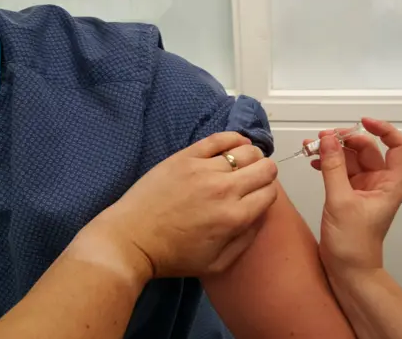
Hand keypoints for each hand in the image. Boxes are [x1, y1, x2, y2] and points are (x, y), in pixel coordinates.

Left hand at [85, 132, 277, 279]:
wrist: (131, 240)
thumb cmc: (173, 255)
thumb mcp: (217, 263)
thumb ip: (246, 240)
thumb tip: (262, 215)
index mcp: (234, 218)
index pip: (270, 192)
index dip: (268, 193)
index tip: (258, 196)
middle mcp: (225, 190)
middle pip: (265, 167)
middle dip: (265, 173)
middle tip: (253, 179)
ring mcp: (204, 170)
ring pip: (246, 150)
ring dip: (251, 157)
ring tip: (242, 164)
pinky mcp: (186, 156)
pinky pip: (220, 138)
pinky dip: (234, 138)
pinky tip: (236, 144)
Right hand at [306, 118, 401, 272]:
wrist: (348, 271)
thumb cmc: (353, 244)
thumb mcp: (340, 201)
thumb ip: (333, 167)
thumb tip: (328, 138)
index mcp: (390, 183)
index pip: (398, 146)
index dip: (383, 129)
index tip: (361, 121)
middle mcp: (380, 182)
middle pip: (368, 149)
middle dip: (346, 140)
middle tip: (323, 138)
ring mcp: (364, 188)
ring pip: (351, 158)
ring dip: (333, 150)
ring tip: (312, 146)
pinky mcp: (349, 195)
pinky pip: (340, 170)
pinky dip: (328, 163)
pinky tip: (313, 161)